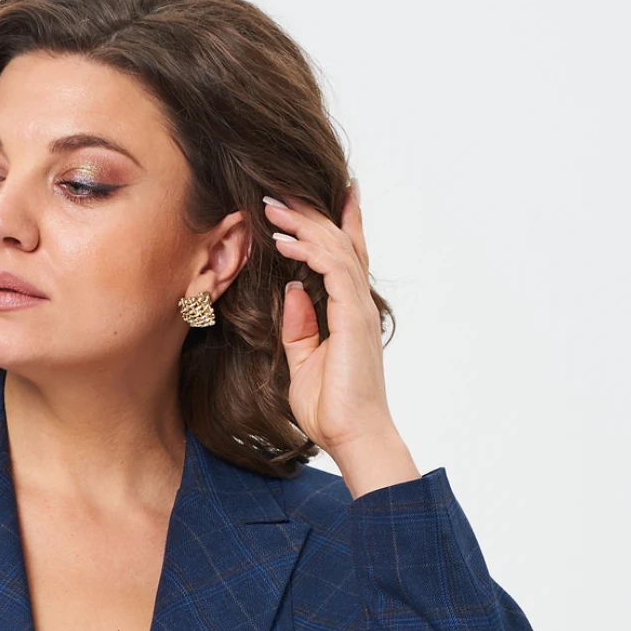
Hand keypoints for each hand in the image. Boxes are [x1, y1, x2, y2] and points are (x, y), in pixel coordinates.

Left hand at [262, 184, 420, 497]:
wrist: (353, 437)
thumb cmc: (331, 409)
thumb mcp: (304, 363)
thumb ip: (300, 327)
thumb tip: (293, 290)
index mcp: (349, 313)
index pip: (346, 256)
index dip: (338, 222)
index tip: (319, 196)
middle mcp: (357, 305)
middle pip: (339, 242)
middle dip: (309, 214)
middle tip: (278, 193)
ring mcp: (358, 309)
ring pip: (336, 248)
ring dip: (303, 225)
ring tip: (272, 208)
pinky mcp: (353, 319)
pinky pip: (334, 270)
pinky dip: (309, 251)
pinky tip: (285, 243)